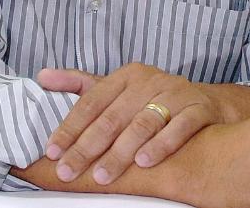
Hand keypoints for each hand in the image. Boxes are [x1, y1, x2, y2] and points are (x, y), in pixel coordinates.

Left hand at [38, 63, 229, 184]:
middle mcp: (149, 81)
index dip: (70, 127)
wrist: (207, 104)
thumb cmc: (153, 100)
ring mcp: (175, 94)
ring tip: (103, 174)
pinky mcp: (198, 109)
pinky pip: (179, 128)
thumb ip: (80, 84)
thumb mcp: (117, 89)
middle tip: (69, 170)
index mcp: (126, 76)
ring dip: (121, 152)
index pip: (91, 102)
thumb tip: (42, 76)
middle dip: (88, 147)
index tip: (53, 150)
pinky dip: (161, 145)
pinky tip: (145, 163)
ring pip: (143, 124)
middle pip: (113, 116)